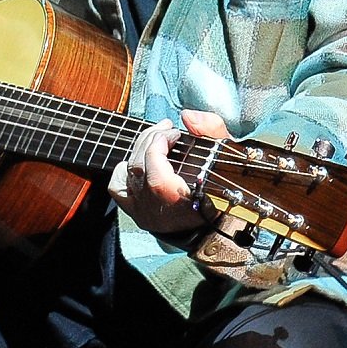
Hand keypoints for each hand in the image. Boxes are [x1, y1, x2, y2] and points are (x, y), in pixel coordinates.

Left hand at [106, 109, 230, 233]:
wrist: (221, 230)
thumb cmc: (228, 196)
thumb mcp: (228, 157)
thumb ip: (211, 131)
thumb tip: (188, 117)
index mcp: (174, 195)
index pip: (153, 159)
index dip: (161, 139)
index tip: (174, 132)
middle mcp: (153, 204)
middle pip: (139, 163)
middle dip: (150, 139)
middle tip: (164, 129)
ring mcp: (142, 211)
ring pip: (129, 172)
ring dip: (139, 150)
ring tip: (154, 140)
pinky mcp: (137, 215)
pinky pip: (118, 188)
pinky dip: (123, 171)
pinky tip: (137, 162)